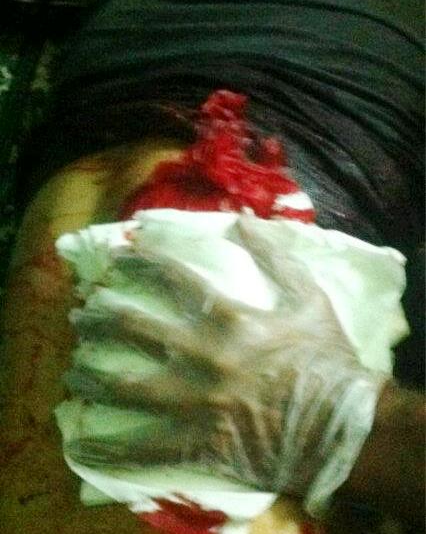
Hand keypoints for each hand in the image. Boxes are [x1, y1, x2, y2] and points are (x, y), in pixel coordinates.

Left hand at [64, 215, 386, 515]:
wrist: (343, 427)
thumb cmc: (325, 360)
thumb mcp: (309, 297)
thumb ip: (275, 256)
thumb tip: (243, 219)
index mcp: (230, 319)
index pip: (172, 280)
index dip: (140, 263)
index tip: (118, 258)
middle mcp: (204, 356)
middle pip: (137, 329)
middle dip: (102, 318)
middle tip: (81, 315)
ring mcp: (198, 403)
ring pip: (128, 386)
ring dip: (94, 375)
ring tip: (73, 369)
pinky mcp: (199, 444)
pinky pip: (147, 450)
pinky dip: (113, 451)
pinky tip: (83, 447)